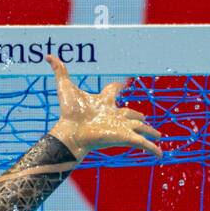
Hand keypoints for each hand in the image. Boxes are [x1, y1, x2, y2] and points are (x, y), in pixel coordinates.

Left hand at [47, 56, 162, 159]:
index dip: (115, 87)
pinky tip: (160, 154)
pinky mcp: (125, 137)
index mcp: (103, 103)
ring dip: (149, 130)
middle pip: (129, 114)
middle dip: (138, 116)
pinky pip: (142, 143)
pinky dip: (152, 149)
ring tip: (158, 135)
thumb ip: (60, 71)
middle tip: (144, 117)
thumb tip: (48, 56)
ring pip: (140, 127)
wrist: (70, 132)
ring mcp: (120, 126)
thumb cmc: (67, 113)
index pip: (111, 92)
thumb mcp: (65, 87)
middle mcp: (114, 115)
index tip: (120, 85)